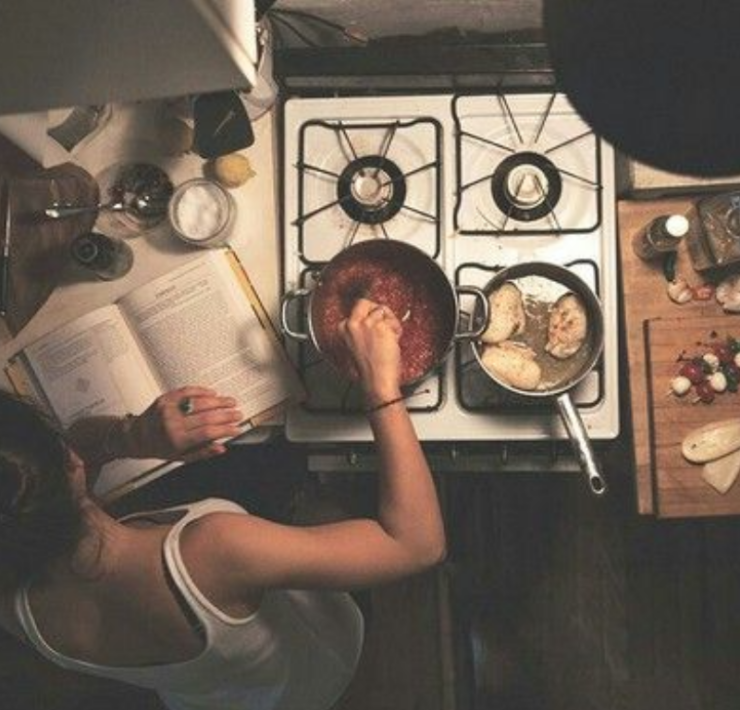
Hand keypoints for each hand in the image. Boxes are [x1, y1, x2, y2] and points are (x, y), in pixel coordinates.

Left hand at [125, 387, 243, 462]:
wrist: (135, 437)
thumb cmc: (159, 447)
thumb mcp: (180, 457)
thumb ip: (202, 453)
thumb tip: (221, 448)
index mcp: (178, 440)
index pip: (208, 433)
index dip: (226, 430)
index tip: (236, 429)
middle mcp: (173, 424)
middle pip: (207, 416)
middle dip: (227, 415)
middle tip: (238, 414)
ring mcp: (169, 410)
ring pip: (200, 402)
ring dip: (219, 401)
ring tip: (230, 402)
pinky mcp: (166, 399)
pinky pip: (187, 391)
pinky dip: (202, 391)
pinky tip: (213, 393)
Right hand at [339, 298, 402, 404]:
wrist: (377, 379)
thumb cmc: (370, 367)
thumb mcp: (358, 344)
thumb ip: (362, 329)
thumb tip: (373, 317)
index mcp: (343, 328)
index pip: (356, 309)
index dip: (368, 315)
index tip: (372, 323)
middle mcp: (352, 323)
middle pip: (365, 302)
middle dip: (376, 310)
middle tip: (382, 325)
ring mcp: (366, 323)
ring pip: (382, 310)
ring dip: (389, 322)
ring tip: (387, 339)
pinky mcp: (380, 326)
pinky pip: (393, 320)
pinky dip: (396, 329)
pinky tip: (392, 341)